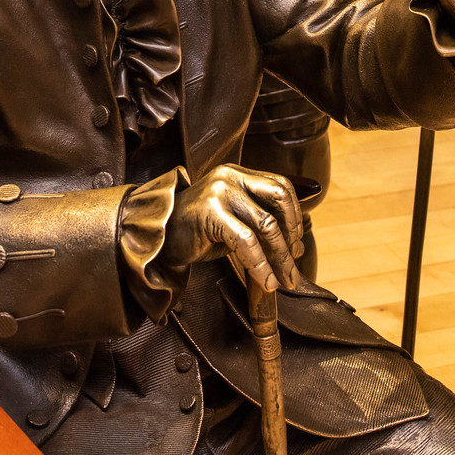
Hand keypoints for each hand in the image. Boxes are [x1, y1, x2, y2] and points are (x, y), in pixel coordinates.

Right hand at [159, 164, 303, 294]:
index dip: (295, 216)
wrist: (158, 238)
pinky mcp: (211, 213)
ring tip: (285, 279)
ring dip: (281, 257)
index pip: (280, 187)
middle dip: (292, 235)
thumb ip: (259, 225)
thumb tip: (295, 247)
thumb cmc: (195, 232)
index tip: (297, 244)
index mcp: (237, 174)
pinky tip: (266, 281)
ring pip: (267, 223)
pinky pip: (247, 241)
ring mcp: (220, 192)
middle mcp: (230, 177)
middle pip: (280, 198)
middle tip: (293, 265)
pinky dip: (261, 265)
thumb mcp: (232, 221)